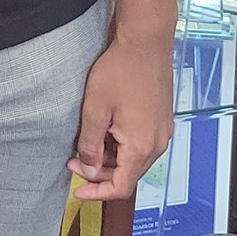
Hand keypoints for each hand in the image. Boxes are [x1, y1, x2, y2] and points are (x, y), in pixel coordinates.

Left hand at [68, 32, 173, 201]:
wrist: (145, 43)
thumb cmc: (121, 70)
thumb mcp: (95, 110)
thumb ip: (91, 144)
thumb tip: (89, 167)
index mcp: (141, 147)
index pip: (120, 187)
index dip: (96, 192)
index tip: (78, 190)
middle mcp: (157, 143)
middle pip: (127, 175)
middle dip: (99, 172)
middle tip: (74, 158)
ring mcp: (162, 131)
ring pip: (134, 160)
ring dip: (110, 158)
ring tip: (88, 140)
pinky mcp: (161, 120)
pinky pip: (141, 144)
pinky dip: (122, 145)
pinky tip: (106, 129)